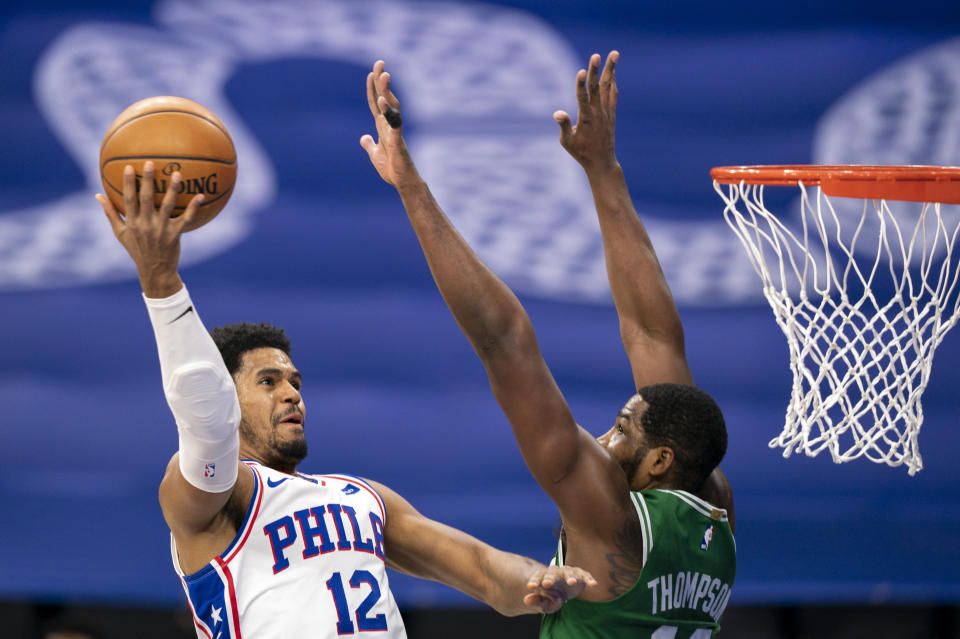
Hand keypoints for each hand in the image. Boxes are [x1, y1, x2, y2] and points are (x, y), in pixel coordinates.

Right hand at [95, 161, 203, 296]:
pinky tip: (201, 196)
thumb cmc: (137, 249)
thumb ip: (110, 213)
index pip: (128, 199)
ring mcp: (161, 230)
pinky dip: (193, 208)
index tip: (128, 167)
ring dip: (172, 190)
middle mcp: (145, 225)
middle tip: (150, 162)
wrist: (155, 271)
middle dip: (147, 180)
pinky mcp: (175, 235)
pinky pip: (186, 219)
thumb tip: (97, 195)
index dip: (128, 183)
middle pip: (146, 199)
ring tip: (176, 174)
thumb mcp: (120, 233)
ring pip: (167, 206)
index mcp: (132, 223)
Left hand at [360, 60, 418, 187]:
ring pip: (391, 106)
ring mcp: (394, 132)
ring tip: (384, 75)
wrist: (403, 182)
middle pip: (384, 98)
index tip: (371, 72)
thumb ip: (369, 144)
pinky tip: (382, 101)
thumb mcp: (375, 154)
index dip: (372, 88)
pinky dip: (388, 112)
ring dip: (386, 90)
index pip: (375, 102)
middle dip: (381, 81)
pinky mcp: (397, 142)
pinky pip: (393, 124)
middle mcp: (389, 125)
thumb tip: (364, 137)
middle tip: (379, 62)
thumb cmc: (392, 169)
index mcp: (382, 126)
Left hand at [522, 565, 597, 613]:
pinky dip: (589, 579)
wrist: (563, 589)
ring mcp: (569, 572)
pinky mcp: (581, 575)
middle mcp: (556, 572)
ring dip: (570, 577)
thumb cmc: (552, 596)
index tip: (530, 587)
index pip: (538, 577)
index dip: (534, 581)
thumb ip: (536, 601)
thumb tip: (526, 600)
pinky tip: (594, 584)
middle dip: (550, 578)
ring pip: (569, 572)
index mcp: (545, 577)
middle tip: (546, 584)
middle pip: (552, 573)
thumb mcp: (545, 602)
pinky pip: (585, 575)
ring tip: (571, 582)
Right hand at [554, 50, 619, 171]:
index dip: (581, 84)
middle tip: (596, 55)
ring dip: (610, 70)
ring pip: (608, 87)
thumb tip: (557, 113)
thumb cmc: (581, 152)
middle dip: (596, 71)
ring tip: (614, 53)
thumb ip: (563, 126)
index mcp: (586, 119)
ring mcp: (606, 112)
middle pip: (596, 88)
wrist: (602, 162)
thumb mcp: (567, 142)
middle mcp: (598, 113)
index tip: (581, 70)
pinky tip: (613, 73)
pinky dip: (612, 83)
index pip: (582, 98)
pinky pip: (612, 95)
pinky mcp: (611, 114)